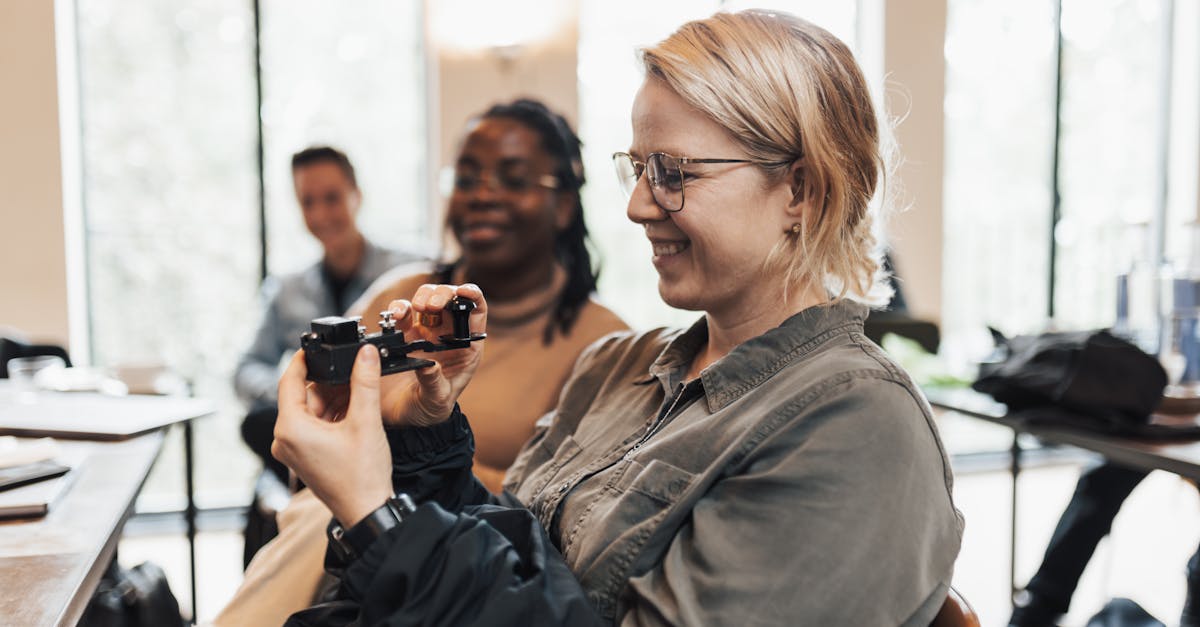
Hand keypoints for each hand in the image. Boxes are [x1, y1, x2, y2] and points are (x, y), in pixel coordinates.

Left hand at [272, 346, 392, 526]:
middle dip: (328, 381)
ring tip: (359, 389)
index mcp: (290, 428)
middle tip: (352, 367)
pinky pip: (314, 426)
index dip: (303, 360)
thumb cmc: (361, 475)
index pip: (289, 381)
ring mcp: (293, 450)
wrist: (366, 511)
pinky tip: (354, 409)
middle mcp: (284, 439)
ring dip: (333, 398)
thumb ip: (364, 382)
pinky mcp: (304, 457)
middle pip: (303, 396)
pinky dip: (332, 415)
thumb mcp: (365, 421)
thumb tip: (364, 353)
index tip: (315, 345)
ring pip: (311, 410)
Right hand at [376, 283, 486, 427]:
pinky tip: (394, 316)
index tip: (463, 291)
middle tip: (431, 305)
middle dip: (441, 294)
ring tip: (416, 308)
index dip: (472, 296)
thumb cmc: (430, 409)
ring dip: (421, 297)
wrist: (404, 419)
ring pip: (425, 299)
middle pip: (449, 299)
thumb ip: (434, 382)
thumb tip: (429, 365)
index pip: (475, 311)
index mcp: (466, 346)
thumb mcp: (437, 399)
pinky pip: (400, 314)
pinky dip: (397, 309)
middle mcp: (446, 334)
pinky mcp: (401, 336)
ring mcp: (423, 333)